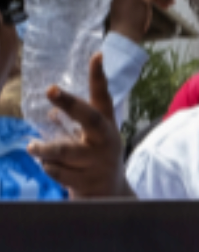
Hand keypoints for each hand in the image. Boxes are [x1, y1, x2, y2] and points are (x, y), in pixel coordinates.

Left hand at [28, 53, 132, 198]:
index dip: (99, 76)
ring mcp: (98, 162)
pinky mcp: (88, 181)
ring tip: (33, 147)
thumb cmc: (95, 159)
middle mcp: (105, 141)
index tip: (97, 55)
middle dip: (69, 103)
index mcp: (105, 126)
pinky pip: (58, 171)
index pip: (103, 97)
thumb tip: (50, 113)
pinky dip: (49, 168)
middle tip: (51, 90)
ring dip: (45, 150)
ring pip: (65, 151)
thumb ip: (73, 124)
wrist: (111, 196)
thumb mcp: (90, 139)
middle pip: (89, 118)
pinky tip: (54, 168)